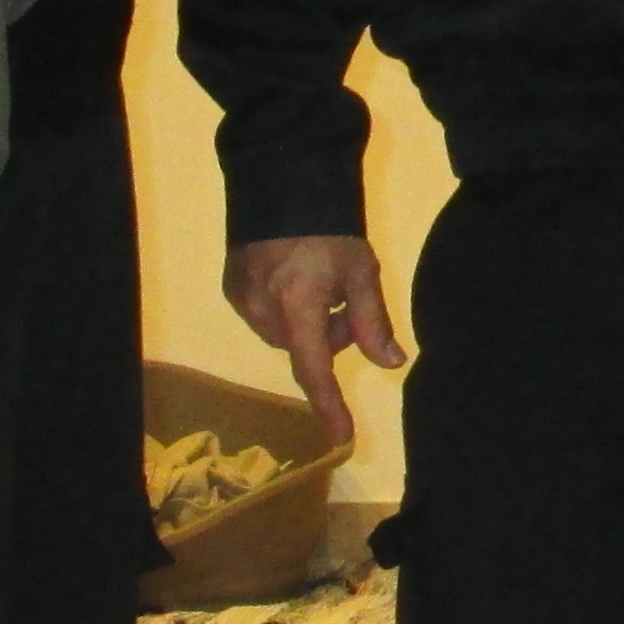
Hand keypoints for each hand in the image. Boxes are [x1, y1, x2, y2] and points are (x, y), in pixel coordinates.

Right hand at [225, 234, 406, 448]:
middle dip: (330, 336)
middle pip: (304, 350)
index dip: (330, 406)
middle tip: (346, 301)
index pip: (315, 371)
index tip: (341, 438)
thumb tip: (392, 364)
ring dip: (306, 324)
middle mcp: (263, 312)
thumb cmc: (329, 230)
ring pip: (285, 336)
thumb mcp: (361, 272)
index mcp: (298, 307)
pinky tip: (294, 278)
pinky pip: (265, 318)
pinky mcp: (230, 290)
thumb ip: (374, 321)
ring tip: (319, 283)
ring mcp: (242, 301)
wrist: (281, 185)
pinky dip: (285, 310)